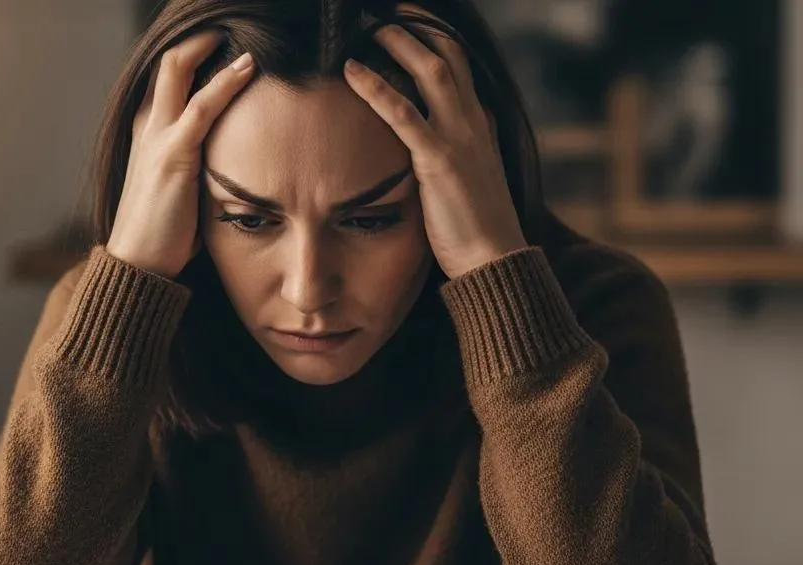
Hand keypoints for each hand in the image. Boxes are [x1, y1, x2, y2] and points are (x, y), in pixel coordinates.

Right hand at [107, 31, 255, 280]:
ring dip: (213, 45)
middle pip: (171, 59)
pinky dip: (226, 81)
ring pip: (179, 68)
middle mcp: (148, 123)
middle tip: (235, 23)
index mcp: (147, 129)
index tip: (229, 42)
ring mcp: (157, 136)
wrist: (140, 263)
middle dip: (203, 36)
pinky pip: (202, 106)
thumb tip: (233, 162)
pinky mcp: (173, 154)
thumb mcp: (182, 188)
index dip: (198, 53)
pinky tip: (248, 66)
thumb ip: (200, 165)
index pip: (170, 75)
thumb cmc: (164, 233)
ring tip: (246, 30)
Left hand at [342, 9, 526, 279]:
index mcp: (479, 125)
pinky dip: (375, 88)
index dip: (433, 42)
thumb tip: (416, 158)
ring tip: (369, 25)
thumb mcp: (463, 184)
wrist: (493, 260)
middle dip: (417, 27)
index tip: (408, 25)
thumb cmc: (474, 232)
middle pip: (447, 55)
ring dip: (398, 42)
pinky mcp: (438, 160)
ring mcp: (459, 138)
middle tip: (387, 10)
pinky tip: (350, 71)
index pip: (459, 68)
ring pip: (429, 70)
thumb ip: (444, 159)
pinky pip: (403, 113)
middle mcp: (473, 122)